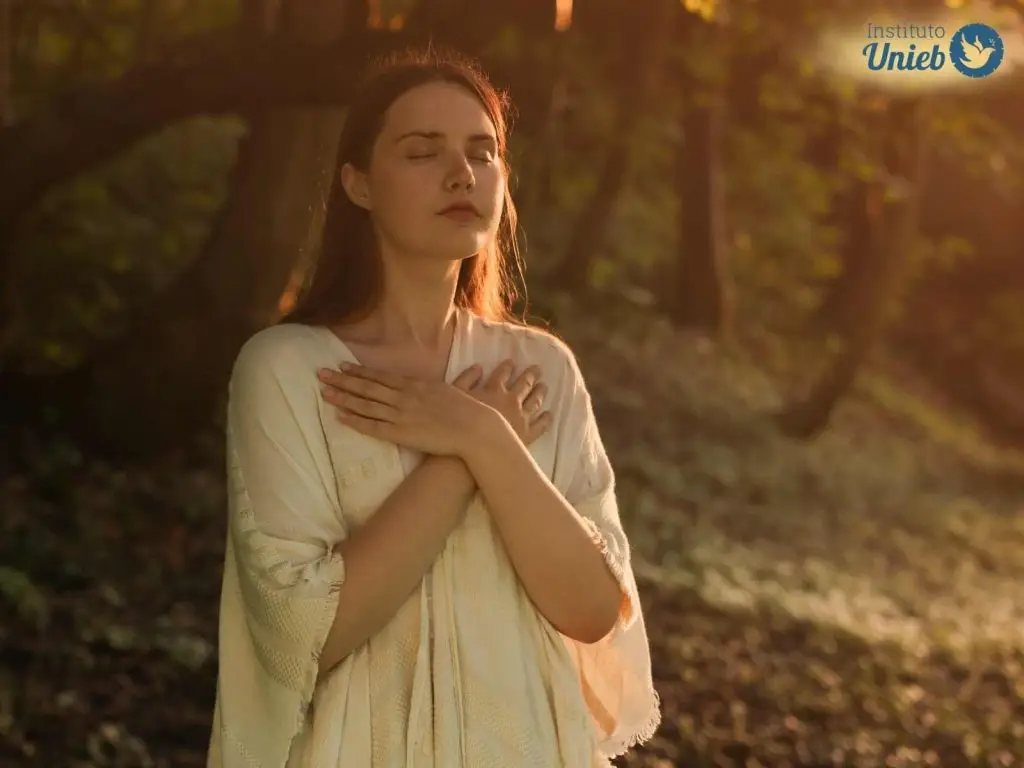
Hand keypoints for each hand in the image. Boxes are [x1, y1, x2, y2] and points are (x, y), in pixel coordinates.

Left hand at [318, 362, 484, 455]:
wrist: (473, 427)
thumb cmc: (466, 408)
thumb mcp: (448, 390)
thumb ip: (431, 388)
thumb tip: (423, 385)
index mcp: (414, 385)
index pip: (380, 376)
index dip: (360, 372)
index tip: (342, 366)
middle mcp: (403, 397)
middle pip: (367, 387)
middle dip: (343, 380)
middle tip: (321, 373)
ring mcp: (400, 415)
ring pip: (365, 405)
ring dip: (344, 398)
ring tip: (324, 392)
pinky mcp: (400, 434)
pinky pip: (373, 427)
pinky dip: (355, 421)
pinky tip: (340, 417)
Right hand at [465, 359, 552, 446]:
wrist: (472, 451)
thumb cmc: (458, 423)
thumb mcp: (455, 395)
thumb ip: (466, 379)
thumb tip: (478, 367)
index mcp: (494, 389)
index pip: (502, 374)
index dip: (508, 367)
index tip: (512, 363)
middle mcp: (511, 400)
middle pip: (524, 384)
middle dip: (531, 375)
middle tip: (538, 369)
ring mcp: (521, 417)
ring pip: (535, 401)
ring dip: (540, 392)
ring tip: (544, 386)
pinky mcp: (527, 435)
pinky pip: (540, 425)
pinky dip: (545, 419)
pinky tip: (549, 415)